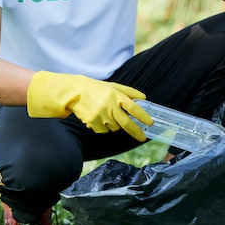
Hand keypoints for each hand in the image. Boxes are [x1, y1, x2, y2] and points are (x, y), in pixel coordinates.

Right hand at [27, 71, 152, 140]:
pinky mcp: (92, 122)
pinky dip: (104, 127)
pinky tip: (98, 117)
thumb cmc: (96, 89)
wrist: (75, 92)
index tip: (150, 123)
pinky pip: (104, 130)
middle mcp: (109, 106)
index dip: (143, 116)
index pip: (133, 108)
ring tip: (107, 114)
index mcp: (116, 96)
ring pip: (115, 128)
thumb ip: (129, 92)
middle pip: (126, 123)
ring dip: (115, 125)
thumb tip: (144, 98)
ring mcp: (100, 115)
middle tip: (143, 138)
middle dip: (136, 132)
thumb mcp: (113, 86)